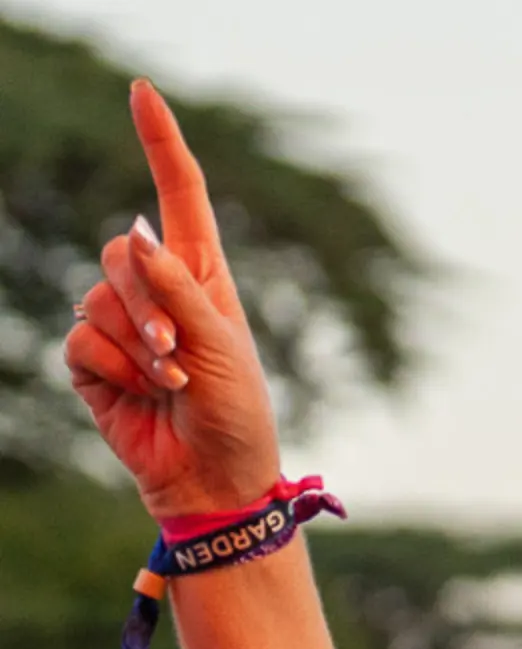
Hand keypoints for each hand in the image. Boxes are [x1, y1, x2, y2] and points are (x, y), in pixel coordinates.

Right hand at [67, 84, 281, 522]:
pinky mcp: (91, 360)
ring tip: (171, 384)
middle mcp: (157, 291)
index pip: (179, 194)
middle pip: (120, 252)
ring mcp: (120, 324)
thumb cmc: (237, 411)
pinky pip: (79, 341)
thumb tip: (138, 235)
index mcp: (201, 276)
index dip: (160, 142)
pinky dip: (114, 370)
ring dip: (136, 348)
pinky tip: (143, 396)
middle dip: (145, 304)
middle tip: (178, 355)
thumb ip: (178, 290)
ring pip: (96, 299)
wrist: (214, 477)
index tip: (143, 92)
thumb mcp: (222, 345)